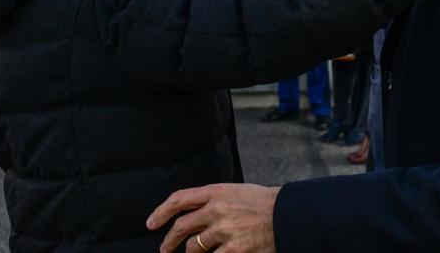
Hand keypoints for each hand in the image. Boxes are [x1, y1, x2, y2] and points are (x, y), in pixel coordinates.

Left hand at [148, 183, 278, 252]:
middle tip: (165, 248)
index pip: (179, 199)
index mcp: (217, 192)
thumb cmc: (263, 203)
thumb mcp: (236, 192)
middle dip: (169, 240)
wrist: (289, 215)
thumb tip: (190, 214)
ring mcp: (225, 231)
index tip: (151, 223)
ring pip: (194, 247)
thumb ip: (213, 200)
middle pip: (181, 227)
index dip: (160, 212)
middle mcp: (217, 210)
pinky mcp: (234, 250)